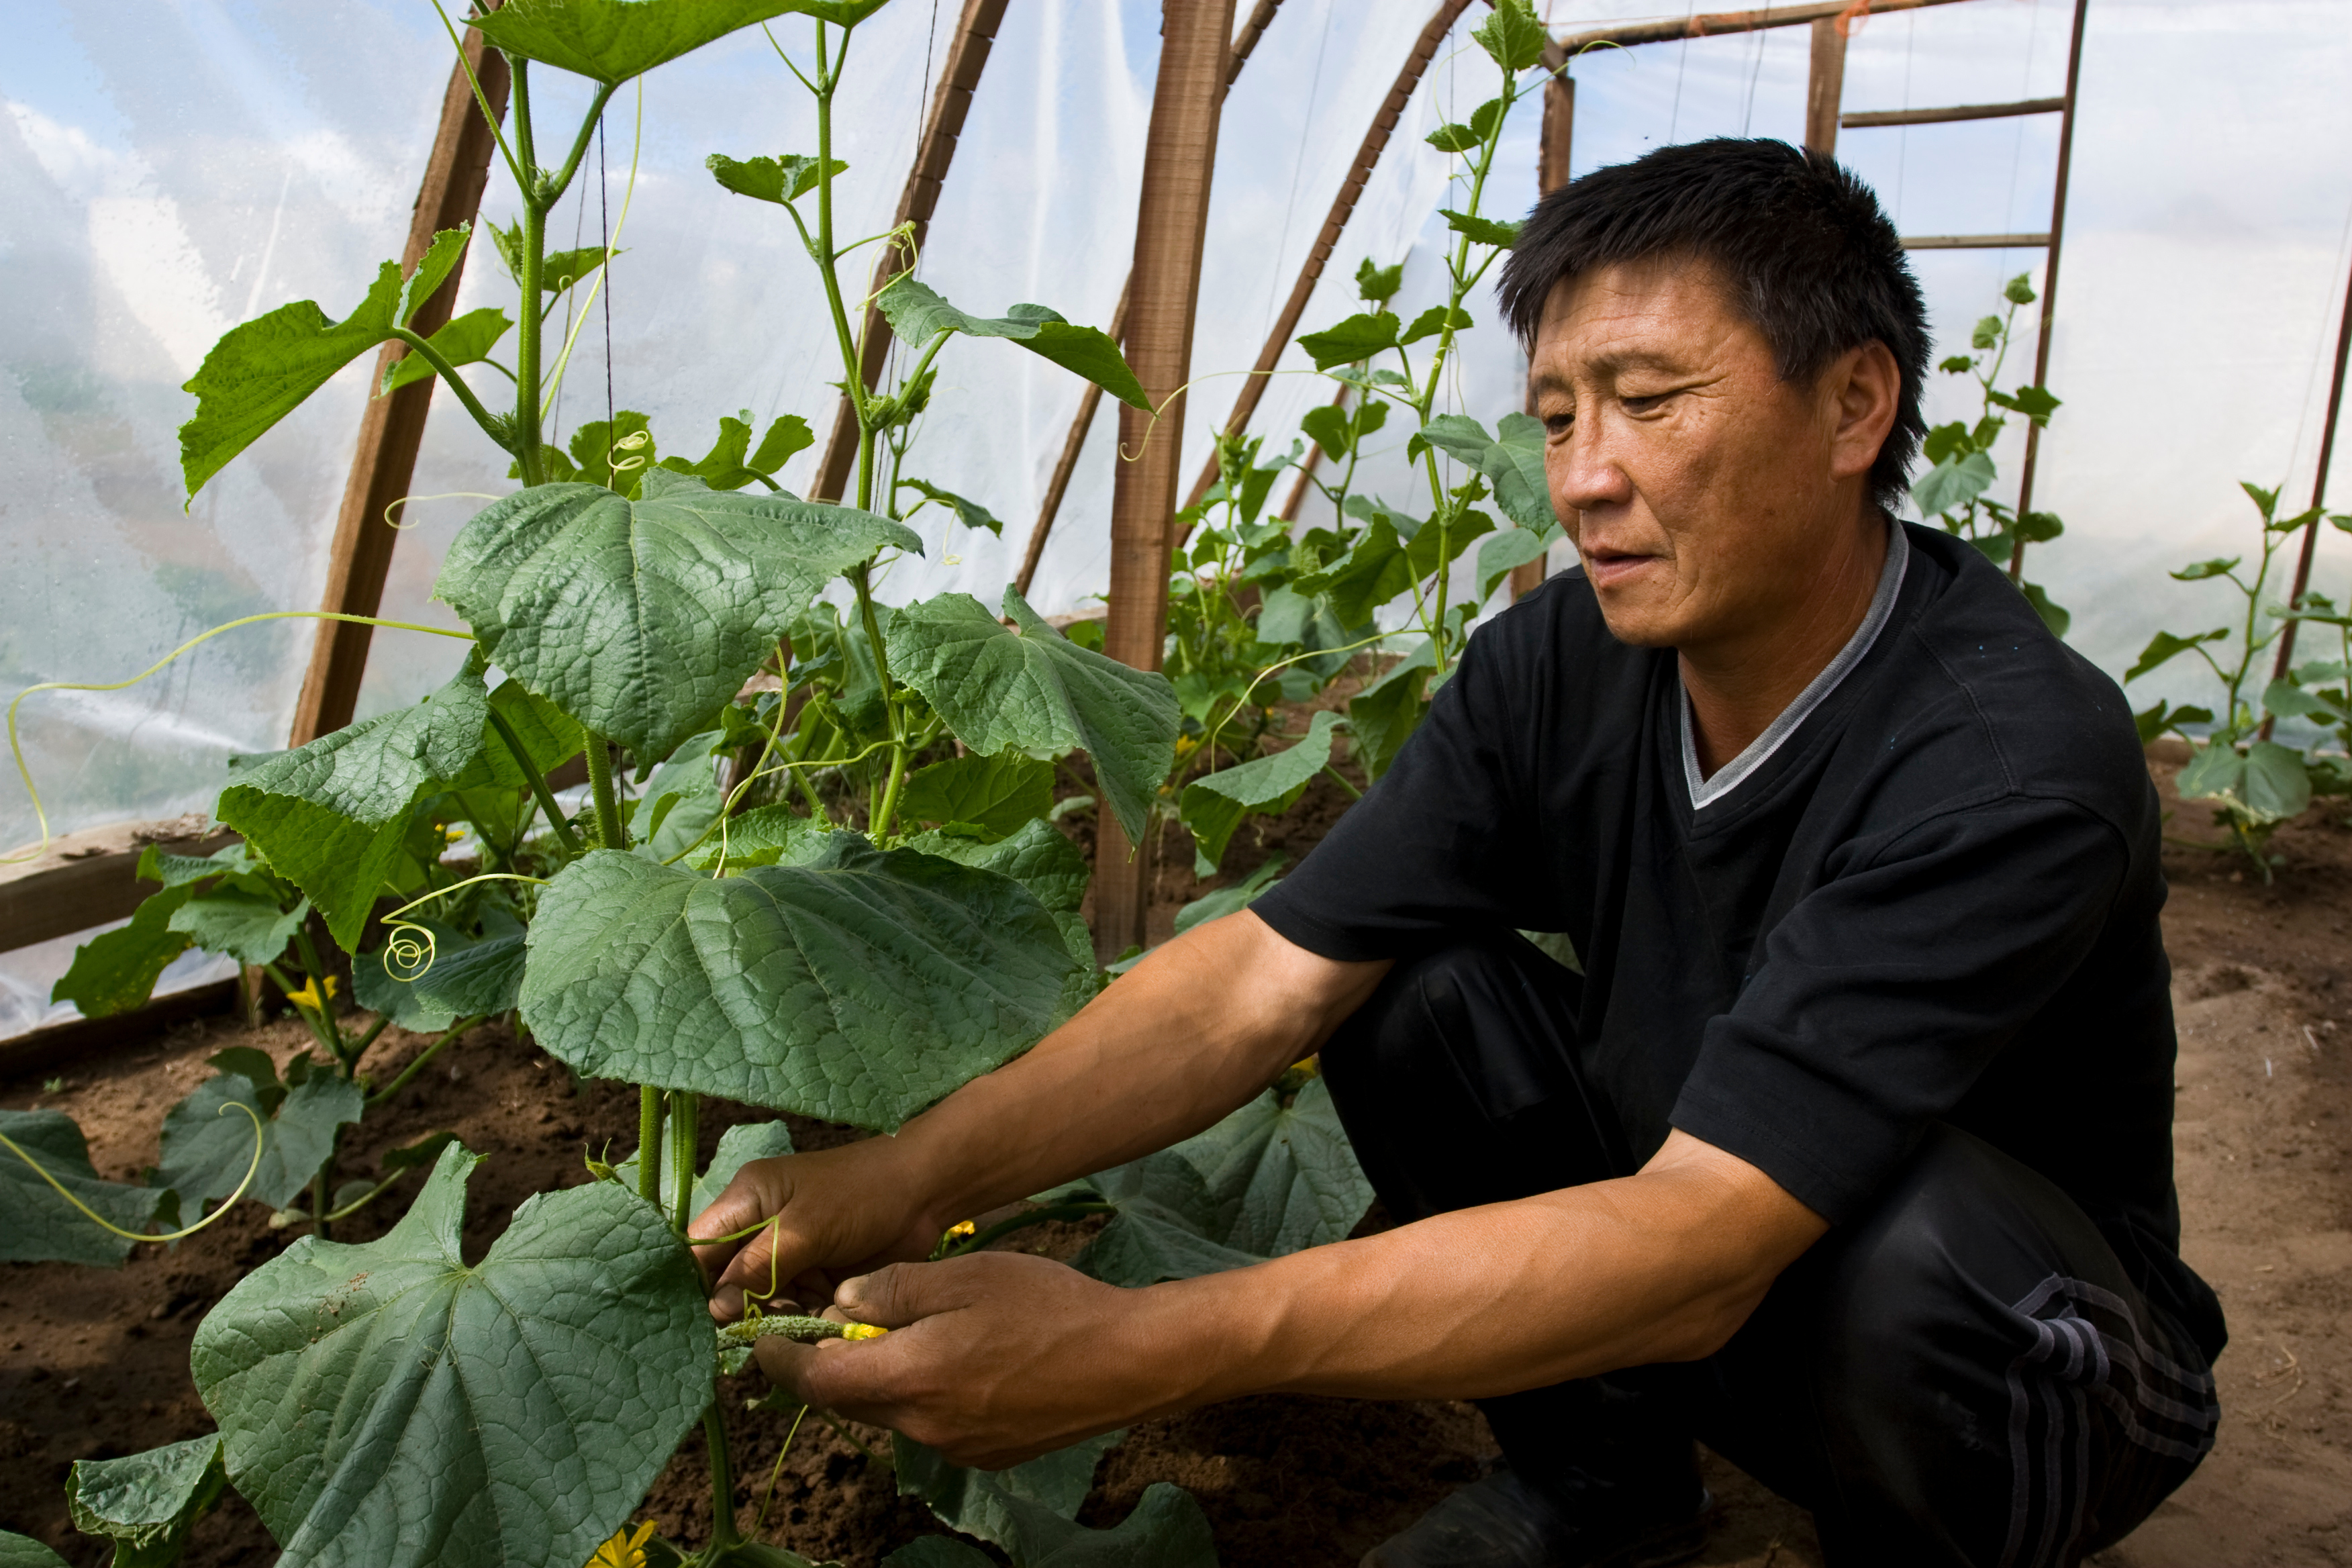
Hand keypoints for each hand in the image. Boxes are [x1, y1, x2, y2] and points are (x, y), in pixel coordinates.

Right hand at [689, 1141, 944, 1321]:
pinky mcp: (816, 1273)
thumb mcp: (805, 1228)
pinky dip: (804, 1316)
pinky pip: (796, 1304)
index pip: (699, 1249)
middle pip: (729, 1281)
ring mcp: (789, 1253)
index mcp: (746, 1201)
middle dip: (741, 1308)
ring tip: (798, 1318)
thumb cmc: (861, 1196)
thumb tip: (716, 1308)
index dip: (696, 1287)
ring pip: (763, 1299)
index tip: (702, 1324)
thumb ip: (758, 1268)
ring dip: (776, 1316)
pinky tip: (820, 1319)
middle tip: (757, 1330)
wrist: (925, 1192)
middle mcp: (760, 1228)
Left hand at [755, 1252, 1196, 1469]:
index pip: (817, 1382)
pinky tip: (959, 1359)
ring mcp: (955, 1448)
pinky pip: (931, 1424)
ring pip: (892, 1412)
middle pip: (851, 1401)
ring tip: (904, 1332)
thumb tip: (840, 1304)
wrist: (1126, 1362)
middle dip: (832, 1365)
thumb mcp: (963, 1276)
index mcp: (910, 1378)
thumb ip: (892, 1290)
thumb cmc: (1045, 1306)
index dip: (781, 1361)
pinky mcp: (985, 1455)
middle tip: (829, 1322)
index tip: (760, 1340)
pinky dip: (923, 1393)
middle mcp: (922, 1426)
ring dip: (882, 1378)